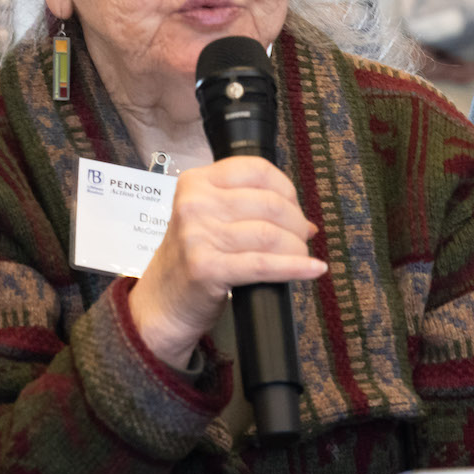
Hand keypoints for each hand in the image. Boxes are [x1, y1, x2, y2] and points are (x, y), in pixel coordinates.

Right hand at [127, 156, 323, 365]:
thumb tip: (305, 222)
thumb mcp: (207, 219)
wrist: (160, 303)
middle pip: (270, 203)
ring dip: (297, 248)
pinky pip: (264, 265)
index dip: (286, 189)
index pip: (256, 170)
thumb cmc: (190, 259)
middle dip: (296, 223)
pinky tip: (313, 269)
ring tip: (301, 256)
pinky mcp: (207, 268)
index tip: (294, 207)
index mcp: (195, 182)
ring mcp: (198, 236)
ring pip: (270, 235)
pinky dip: (295, 268)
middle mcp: (194, 204)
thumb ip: (248, 210)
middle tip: (301, 238)